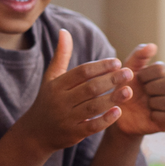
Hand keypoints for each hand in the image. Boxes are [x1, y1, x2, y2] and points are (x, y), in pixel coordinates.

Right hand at [18, 31, 125, 153]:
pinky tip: (118, 111)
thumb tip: (64, 31)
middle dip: (111, 80)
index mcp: (57, 85)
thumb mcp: (51, 78)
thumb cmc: (48, 101)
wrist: (35, 133)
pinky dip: (105, 119)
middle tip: (129, 73)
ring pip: (93, 107)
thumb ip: (61, 56)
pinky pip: (92, 126)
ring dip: (112, 98)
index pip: (82, 72)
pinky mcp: (73, 134)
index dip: (100, 66)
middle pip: (90, 88)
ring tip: (129, 91)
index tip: (117, 62)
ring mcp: (66, 119)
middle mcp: (60, 101)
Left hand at [109, 46, 164, 137]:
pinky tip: (149, 114)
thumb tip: (153, 46)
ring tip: (146, 104)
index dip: (145, 76)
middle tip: (143, 93)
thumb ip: (138, 56)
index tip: (138, 81)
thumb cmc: (125, 89)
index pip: (161, 69)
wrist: (119, 115)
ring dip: (153, 103)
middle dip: (150, 89)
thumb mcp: (128, 71)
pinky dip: (155, 116)